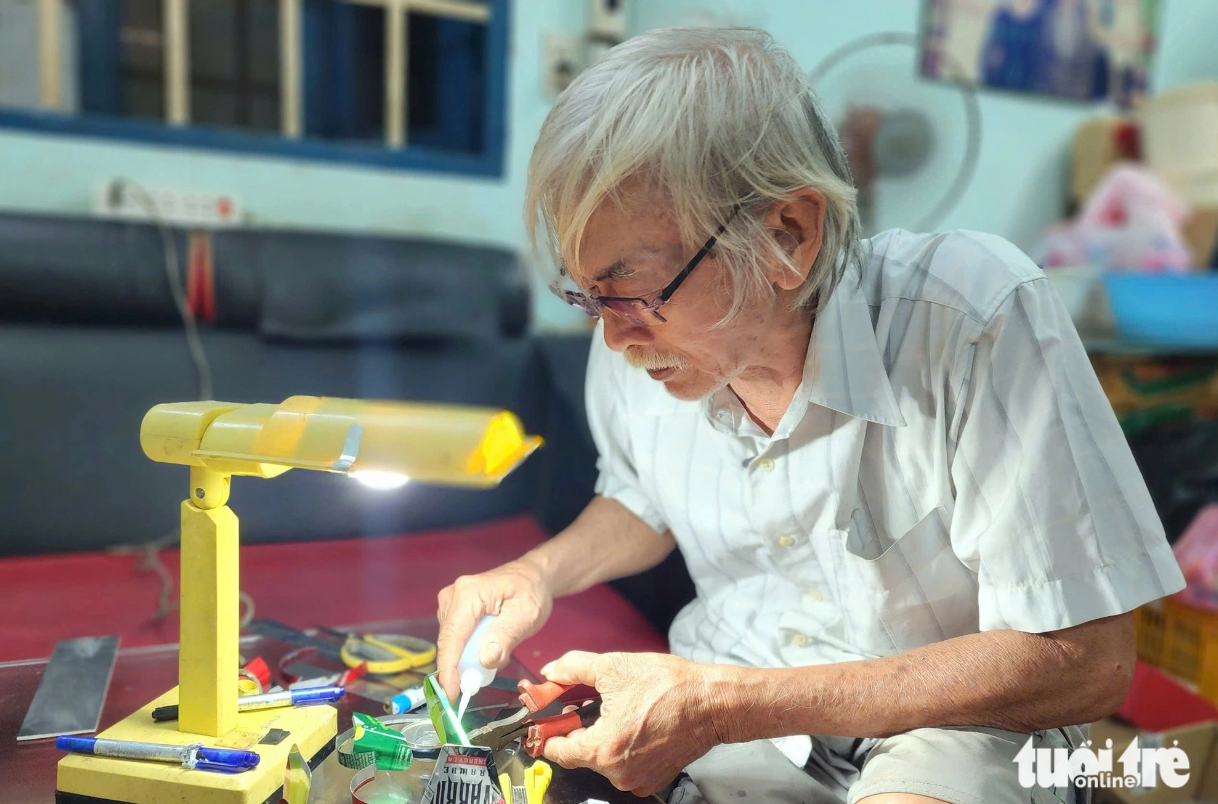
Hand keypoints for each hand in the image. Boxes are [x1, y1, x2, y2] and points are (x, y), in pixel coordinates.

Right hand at [435, 558, 553, 702]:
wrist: (531, 576)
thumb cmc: (531, 591)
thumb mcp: (527, 615)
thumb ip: (506, 636)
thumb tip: (485, 660)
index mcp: (468, 594)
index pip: (451, 638)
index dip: (448, 669)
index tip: (452, 695)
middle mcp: (452, 597)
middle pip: (449, 643)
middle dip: (464, 666)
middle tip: (488, 677)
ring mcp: (450, 603)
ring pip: (453, 643)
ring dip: (471, 657)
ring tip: (500, 649)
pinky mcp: (454, 611)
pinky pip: (457, 639)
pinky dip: (472, 650)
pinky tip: (492, 644)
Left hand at [540, 651, 722, 796]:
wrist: (712, 702)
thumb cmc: (669, 686)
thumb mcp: (614, 666)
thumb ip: (574, 668)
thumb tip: (551, 671)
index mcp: (603, 749)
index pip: (558, 751)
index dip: (548, 733)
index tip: (545, 722)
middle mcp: (618, 772)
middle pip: (582, 754)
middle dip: (581, 728)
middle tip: (588, 704)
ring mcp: (637, 780)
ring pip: (604, 759)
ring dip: (603, 738)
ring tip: (619, 711)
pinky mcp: (653, 779)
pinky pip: (625, 766)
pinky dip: (624, 748)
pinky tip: (635, 725)